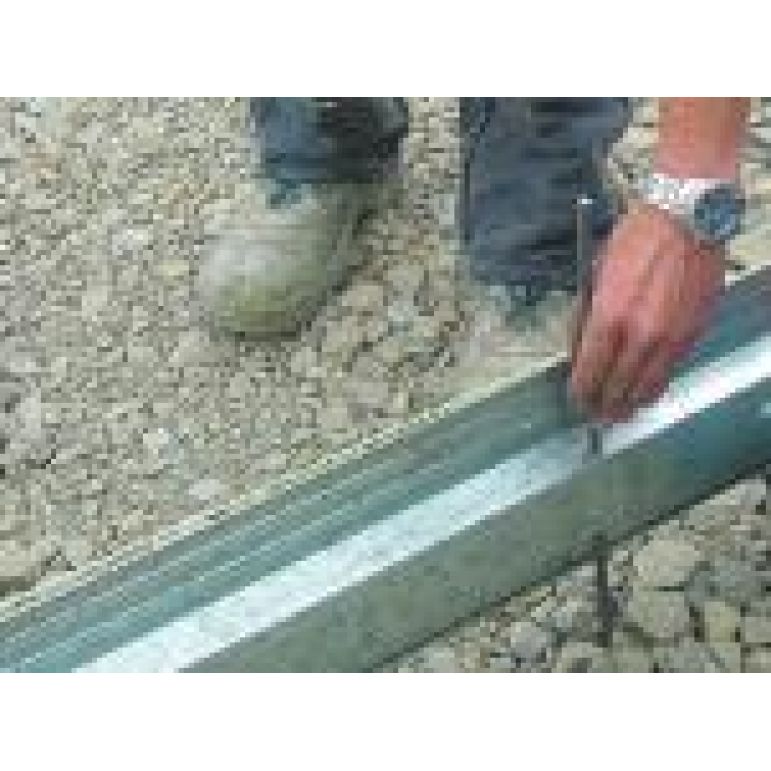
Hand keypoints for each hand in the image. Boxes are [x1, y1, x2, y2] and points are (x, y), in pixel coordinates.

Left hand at [570, 204, 724, 422]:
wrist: (686, 219)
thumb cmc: (635, 241)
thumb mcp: (595, 276)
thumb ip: (586, 318)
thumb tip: (579, 350)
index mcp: (609, 317)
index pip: (590, 371)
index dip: (581, 391)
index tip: (576, 400)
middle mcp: (641, 334)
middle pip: (618, 387)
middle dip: (604, 405)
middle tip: (595, 417)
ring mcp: (670, 337)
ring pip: (647, 386)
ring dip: (631, 404)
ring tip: (619, 414)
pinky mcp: (692, 333)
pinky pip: (670, 371)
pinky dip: (655, 385)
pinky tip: (645, 391)